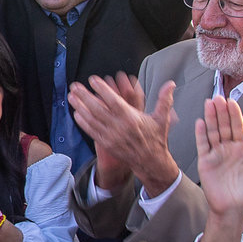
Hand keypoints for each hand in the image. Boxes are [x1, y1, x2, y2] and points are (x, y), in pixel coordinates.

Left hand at [69, 75, 177, 194]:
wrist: (151, 162)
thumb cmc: (156, 139)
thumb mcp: (162, 119)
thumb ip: (164, 100)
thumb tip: (170, 84)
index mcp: (132, 119)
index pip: (113, 101)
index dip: (102, 90)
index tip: (92, 80)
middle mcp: (119, 127)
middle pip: (98, 109)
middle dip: (84, 96)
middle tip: (75, 85)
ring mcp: (111, 136)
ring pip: (92, 119)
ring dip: (80, 107)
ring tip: (71, 96)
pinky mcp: (106, 143)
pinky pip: (91, 131)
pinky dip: (83, 122)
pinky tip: (76, 113)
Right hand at [194, 96, 242, 221]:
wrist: (231, 209)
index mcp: (242, 151)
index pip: (238, 128)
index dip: (235, 115)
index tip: (232, 102)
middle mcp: (228, 150)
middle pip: (224, 126)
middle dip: (221, 112)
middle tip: (218, 97)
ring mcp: (216, 154)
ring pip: (213, 132)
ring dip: (211, 118)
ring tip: (209, 103)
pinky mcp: (206, 162)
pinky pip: (202, 145)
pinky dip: (201, 133)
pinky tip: (200, 122)